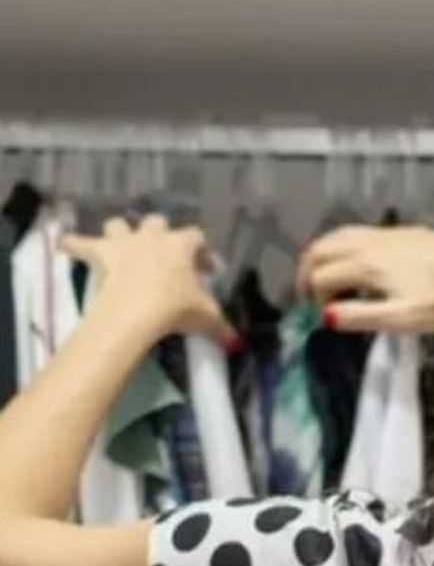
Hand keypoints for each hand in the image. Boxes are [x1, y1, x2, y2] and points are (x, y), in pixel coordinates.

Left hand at [59, 215, 232, 346]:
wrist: (135, 311)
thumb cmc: (175, 308)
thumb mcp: (206, 317)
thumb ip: (221, 326)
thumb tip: (236, 343)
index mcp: (180, 245)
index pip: (196, 237)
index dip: (201, 251)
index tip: (205, 269)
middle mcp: (151, 236)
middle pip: (156, 222)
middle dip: (160, 234)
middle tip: (163, 255)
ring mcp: (122, 242)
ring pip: (118, 224)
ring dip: (119, 233)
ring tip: (120, 247)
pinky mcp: (98, 253)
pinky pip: (78, 242)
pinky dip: (72, 243)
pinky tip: (66, 244)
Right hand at [299, 225, 433, 333]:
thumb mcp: (404, 319)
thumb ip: (361, 316)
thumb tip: (325, 317)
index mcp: (366, 264)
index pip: (320, 277)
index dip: (312, 299)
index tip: (318, 318)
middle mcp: (370, 243)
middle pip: (320, 249)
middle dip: (306, 273)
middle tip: (308, 297)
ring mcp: (386, 234)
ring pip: (337, 236)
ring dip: (322, 256)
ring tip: (324, 279)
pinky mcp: (402, 232)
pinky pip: (356, 233)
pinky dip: (341, 246)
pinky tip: (354, 263)